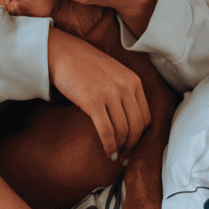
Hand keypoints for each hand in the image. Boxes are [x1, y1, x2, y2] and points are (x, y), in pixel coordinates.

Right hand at [47, 27, 150, 161]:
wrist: (62, 52)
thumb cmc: (85, 65)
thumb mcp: (113, 73)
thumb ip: (125, 91)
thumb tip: (130, 121)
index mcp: (133, 80)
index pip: (146, 116)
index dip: (141, 136)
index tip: (133, 145)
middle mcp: (125, 86)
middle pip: (137, 126)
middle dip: (132, 145)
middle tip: (125, 156)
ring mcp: (109, 93)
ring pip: (123, 130)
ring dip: (121, 148)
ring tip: (116, 156)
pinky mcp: (93, 101)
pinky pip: (107, 131)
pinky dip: (109, 146)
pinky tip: (108, 153)